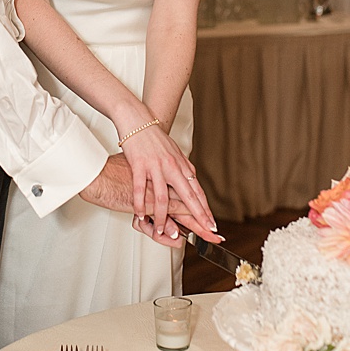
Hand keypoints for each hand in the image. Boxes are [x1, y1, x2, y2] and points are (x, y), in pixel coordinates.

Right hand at [115, 113, 214, 244]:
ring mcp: (155, 166)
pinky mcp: (139, 165)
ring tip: (163, 231)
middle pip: (187, 196)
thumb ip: (182, 167)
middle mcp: (171, 167)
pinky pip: (140, 188)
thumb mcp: (174, 151)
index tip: (212, 222)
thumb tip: (191, 178)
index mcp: (181, 165)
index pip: (197, 191)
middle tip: (205, 231)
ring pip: (162, 197)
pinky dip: (140, 203)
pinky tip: (140, 214)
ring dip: (163, 217)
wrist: (137, 119)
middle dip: (197, 216)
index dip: (205, 209)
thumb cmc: (154, 136)